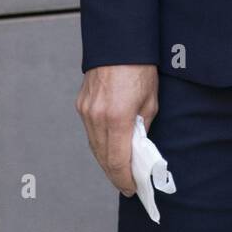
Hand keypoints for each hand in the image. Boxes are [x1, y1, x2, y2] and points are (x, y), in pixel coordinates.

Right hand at [75, 64, 158, 194]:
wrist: (118, 42)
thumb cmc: (140, 68)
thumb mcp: (150, 100)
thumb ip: (142, 127)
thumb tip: (138, 147)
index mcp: (116, 118)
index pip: (117, 161)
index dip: (125, 179)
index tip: (132, 189)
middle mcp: (96, 118)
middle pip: (103, 158)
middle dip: (115, 174)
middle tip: (127, 184)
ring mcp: (86, 111)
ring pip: (94, 146)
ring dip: (106, 160)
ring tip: (120, 171)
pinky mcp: (81, 104)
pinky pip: (90, 132)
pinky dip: (100, 144)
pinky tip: (110, 148)